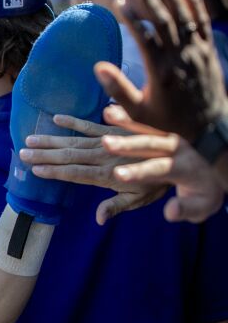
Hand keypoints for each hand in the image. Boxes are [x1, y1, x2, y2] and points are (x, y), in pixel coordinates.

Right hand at [19, 114, 167, 224]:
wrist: (180, 156)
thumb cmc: (157, 182)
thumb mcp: (140, 199)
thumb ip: (117, 206)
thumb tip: (98, 219)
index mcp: (107, 175)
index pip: (75, 173)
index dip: (54, 172)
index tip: (34, 170)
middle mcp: (104, 156)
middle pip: (69, 156)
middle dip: (45, 155)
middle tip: (22, 153)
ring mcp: (108, 141)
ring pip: (74, 141)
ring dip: (51, 140)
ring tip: (30, 139)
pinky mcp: (114, 129)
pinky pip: (91, 125)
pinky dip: (74, 121)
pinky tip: (57, 118)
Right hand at [95, 0, 227, 141]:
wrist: (209, 128)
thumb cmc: (168, 122)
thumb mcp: (138, 113)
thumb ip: (118, 90)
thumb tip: (98, 67)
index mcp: (160, 71)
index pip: (144, 37)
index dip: (131, 18)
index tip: (119, 0)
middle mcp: (180, 57)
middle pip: (164, 19)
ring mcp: (197, 51)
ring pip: (185, 15)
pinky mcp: (208, 50)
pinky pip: (202, 21)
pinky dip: (195, 2)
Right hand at [101, 127, 225, 224]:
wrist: (221, 167)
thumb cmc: (204, 193)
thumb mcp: (201, 207)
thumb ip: (184, 209)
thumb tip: (170, 211)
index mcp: (185, 168)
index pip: (160, 169)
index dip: (138, 172)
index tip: (117, 174)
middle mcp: (177, 149)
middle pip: (151, 144)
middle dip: (127, 144)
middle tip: (105, 143)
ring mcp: (170, 137)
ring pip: (147, 127)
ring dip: (127, 121)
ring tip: (107, 115)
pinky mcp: (164, 131)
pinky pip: (145, 121)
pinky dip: (128, 116)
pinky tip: (109, 111)